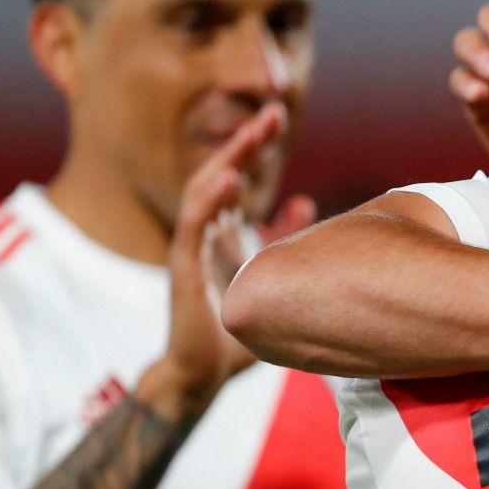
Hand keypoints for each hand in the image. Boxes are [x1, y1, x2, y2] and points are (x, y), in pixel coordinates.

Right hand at [146, 104, 315, 421]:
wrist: (203, 374)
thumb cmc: (236, 331)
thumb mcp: (271, 278)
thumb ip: (282, 240)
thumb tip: (306, 202)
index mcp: (224, 232)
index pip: (237, 176)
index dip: (254, 146)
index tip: (279, 117)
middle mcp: (205, 234)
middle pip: (222, 174)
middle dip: (246, 143)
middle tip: (274, 114)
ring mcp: (191, 248)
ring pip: (204, 191)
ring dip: (229, 160)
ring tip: (254, 135)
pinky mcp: (183, 269)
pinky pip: (194, 226)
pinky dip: (210, 199)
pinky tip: (230, 178)